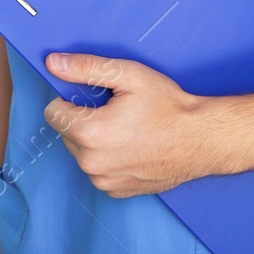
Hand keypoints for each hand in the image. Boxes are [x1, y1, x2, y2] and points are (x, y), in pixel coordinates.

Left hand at [43, 52, 214, 197]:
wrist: (200, 140)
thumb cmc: (168, 106)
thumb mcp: (128, 76)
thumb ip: (85, 68)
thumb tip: (53, 63)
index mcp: (90, 133)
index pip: (52, 113)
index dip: (70, 100)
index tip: (93, 98)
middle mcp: (92, 162)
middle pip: (66, 133)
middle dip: (83, 119)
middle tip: (114, 111)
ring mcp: (104, 180)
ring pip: (81, 152)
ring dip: (94, 140)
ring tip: (126, 129)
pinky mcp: (116, 191)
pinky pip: (97, 170)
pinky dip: (107, 158)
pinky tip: (131, 147)